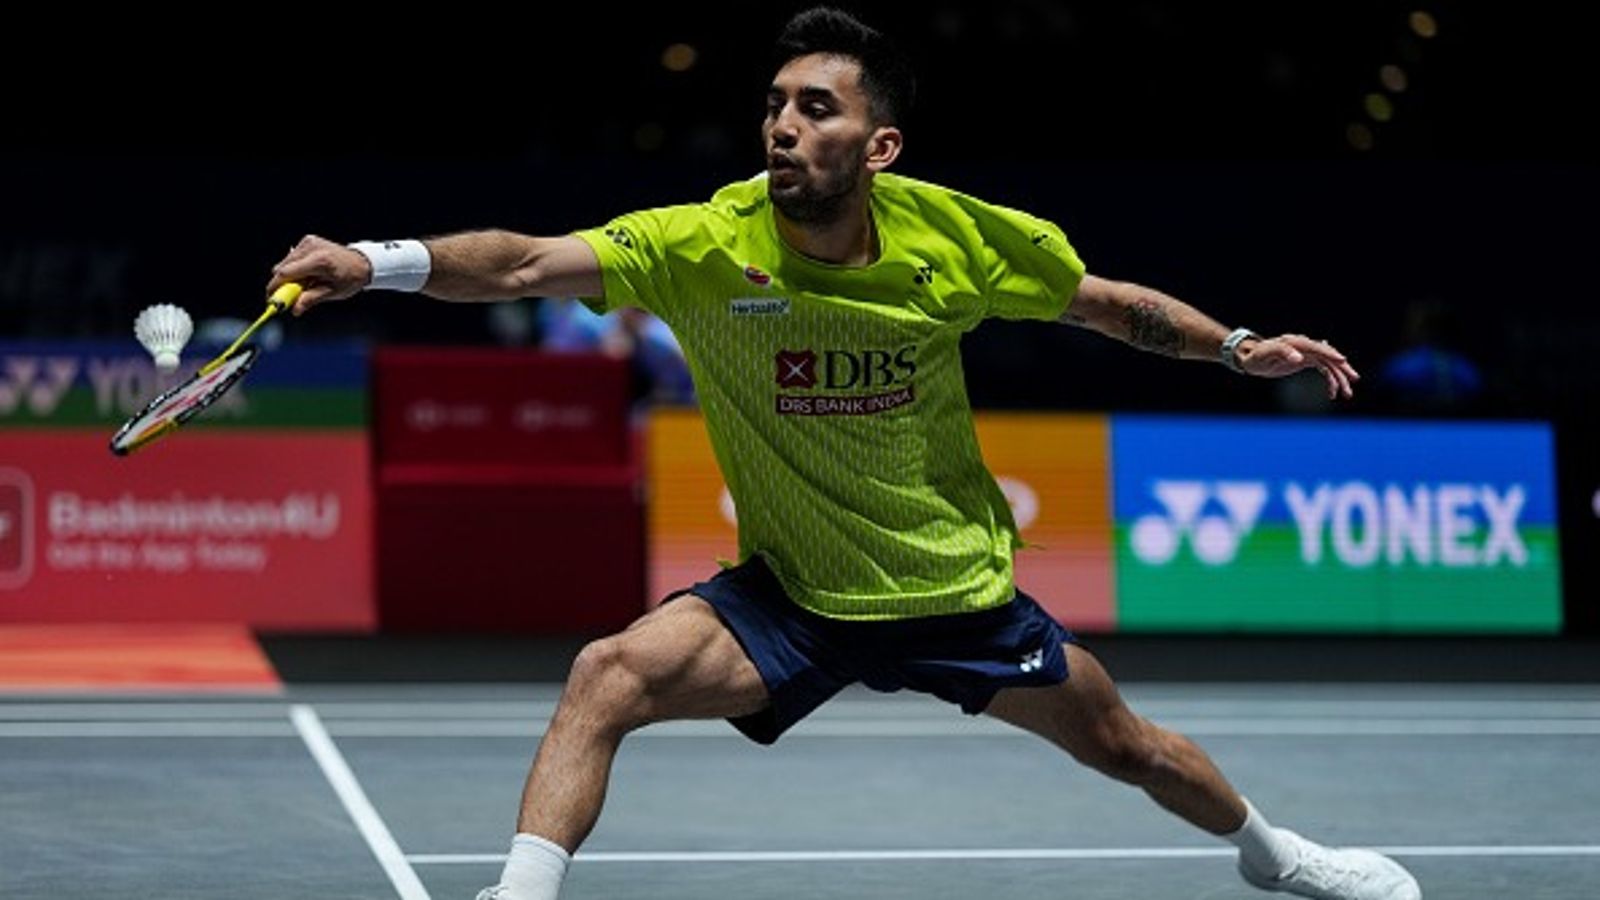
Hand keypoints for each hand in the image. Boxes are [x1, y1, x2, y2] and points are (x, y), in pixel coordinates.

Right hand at [265, 235, 372, 315]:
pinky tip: (308, 274)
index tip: (271, 299)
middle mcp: (312, 247)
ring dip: (289, 276)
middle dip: (282, 284)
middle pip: (282, 268)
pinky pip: (292, 257)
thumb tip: (295, 309)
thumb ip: (311, 299)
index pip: (285, 273)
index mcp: (319, 261)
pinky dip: (295, 268)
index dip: (275, 287)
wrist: (362, 262)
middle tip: (291, 297)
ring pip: (285, 263)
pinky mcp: (308, 240)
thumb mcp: (332, 293)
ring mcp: (309, 241)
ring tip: (306, 284)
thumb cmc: (350, 279)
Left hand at [1237, 333, 1360, 398]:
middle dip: (1342, 369)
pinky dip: (1330, 381)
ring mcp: (1307, 354)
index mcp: (1295, 343)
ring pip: (1329, 365)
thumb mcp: (1266, 354)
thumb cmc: (1257, 356)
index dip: (1330, 354)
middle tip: (1354, 380)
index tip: (1343, 361)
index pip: (1317, 347)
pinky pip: (1323, 370)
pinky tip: (1332, 394)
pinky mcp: (1306, 361)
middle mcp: (1304, 347)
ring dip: (1339, 379)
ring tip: (1347, 394)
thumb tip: (1299, 357)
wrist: (1251, 358)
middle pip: (1328, 356)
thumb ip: (1281, 352)